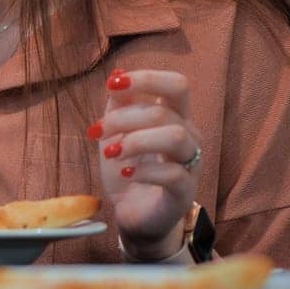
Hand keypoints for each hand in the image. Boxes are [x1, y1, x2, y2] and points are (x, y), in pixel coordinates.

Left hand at [92, 68, 201, 259]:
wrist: (134, 214)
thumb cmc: (129, 169)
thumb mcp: (116, 133)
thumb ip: (118, 105)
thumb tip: (117, 73)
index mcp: (175, 117)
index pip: (177, 85)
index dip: (147, 79)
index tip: (113, 84)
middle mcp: (190, 137)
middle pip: (165, 112)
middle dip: (124, 117)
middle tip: (97, 130)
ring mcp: (191, 165)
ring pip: (176, 138)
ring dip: (136, 140)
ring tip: (112, 153)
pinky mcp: (185, 193)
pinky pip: (174, 174)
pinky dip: (143, 171)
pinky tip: (126, 174)